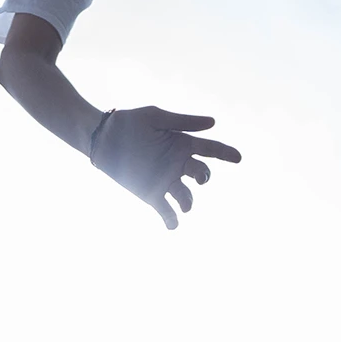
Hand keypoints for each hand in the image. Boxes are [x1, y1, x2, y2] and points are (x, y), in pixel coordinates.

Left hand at [90, 108, 241, 229]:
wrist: (102, 138)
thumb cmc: (129, 123)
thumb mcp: (155, 116)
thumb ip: (183, 121)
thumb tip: (214, 122)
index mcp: (182, 143)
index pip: (210, 149)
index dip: (225, 153)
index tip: (238, 158)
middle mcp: (178, 163)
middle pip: (201, 173)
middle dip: (204, 177)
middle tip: (199, 177)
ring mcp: (165, 179)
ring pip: (185, 196)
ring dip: (188, 202)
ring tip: (185, 205)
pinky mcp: (150, 193)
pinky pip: (166, 211)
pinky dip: (171, 220)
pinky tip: (172, 225)